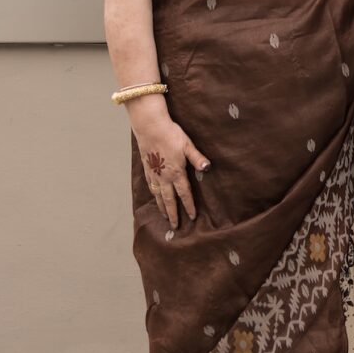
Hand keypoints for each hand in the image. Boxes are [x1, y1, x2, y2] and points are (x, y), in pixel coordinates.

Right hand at [128, 98, 208, 227]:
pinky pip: (150, 185)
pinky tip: (154, 196)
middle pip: (169, 199)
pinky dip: (152, 194)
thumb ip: (197, 158)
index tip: (192, 217)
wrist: (150, 127)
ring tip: (164, 216)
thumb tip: (207, 168)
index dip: (189, 206)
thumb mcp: (188, 145)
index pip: (184, 194)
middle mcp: (164, 177)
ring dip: (161, 207)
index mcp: (177, 172)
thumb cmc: (171, 134)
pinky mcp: (147, 168)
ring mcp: (154, 173)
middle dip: (173, 213)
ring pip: (158, 195)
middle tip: (175, 225)